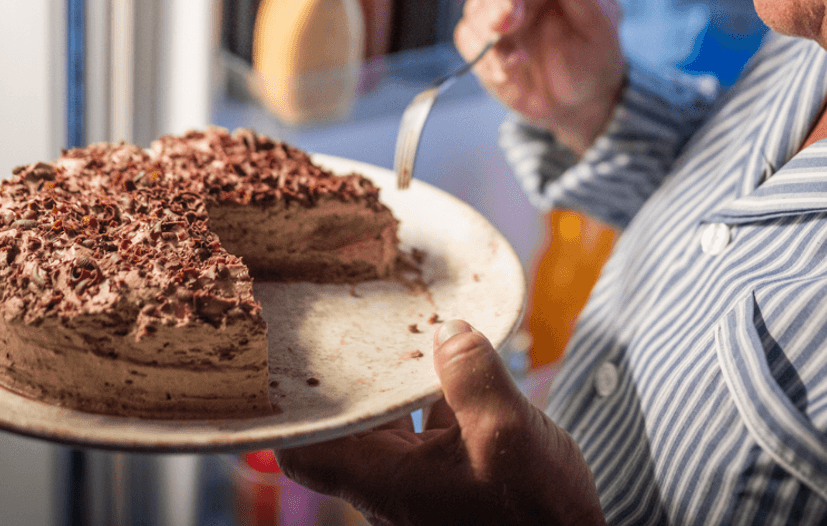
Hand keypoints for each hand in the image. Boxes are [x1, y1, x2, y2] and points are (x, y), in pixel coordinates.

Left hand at [275, 320, 605, 525]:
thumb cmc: (536, 515)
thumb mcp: (509, 437)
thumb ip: (474, 378)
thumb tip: (449, 330)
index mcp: (388, 484)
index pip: (307, 452)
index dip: (292, 412)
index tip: (290, 363)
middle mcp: (397, 483)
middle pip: (349, 425)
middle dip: (351, 376)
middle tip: (354, 320)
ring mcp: (429, 477)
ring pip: (392, 420)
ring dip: (399, 377)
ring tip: (408, 327)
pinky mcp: (462, 470)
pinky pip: (434, 422)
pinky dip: (439, 387)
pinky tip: (459, 353)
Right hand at [455, 0, 625, 155]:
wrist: (582, 102)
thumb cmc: (595, 53)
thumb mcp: (599, 19)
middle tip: (512, 14)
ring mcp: (498, 12)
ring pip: (478, 4)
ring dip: (490, 22)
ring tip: (508, 41)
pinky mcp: (481, 43)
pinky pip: (471, 40)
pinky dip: (488, 54)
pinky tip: (511, 66)